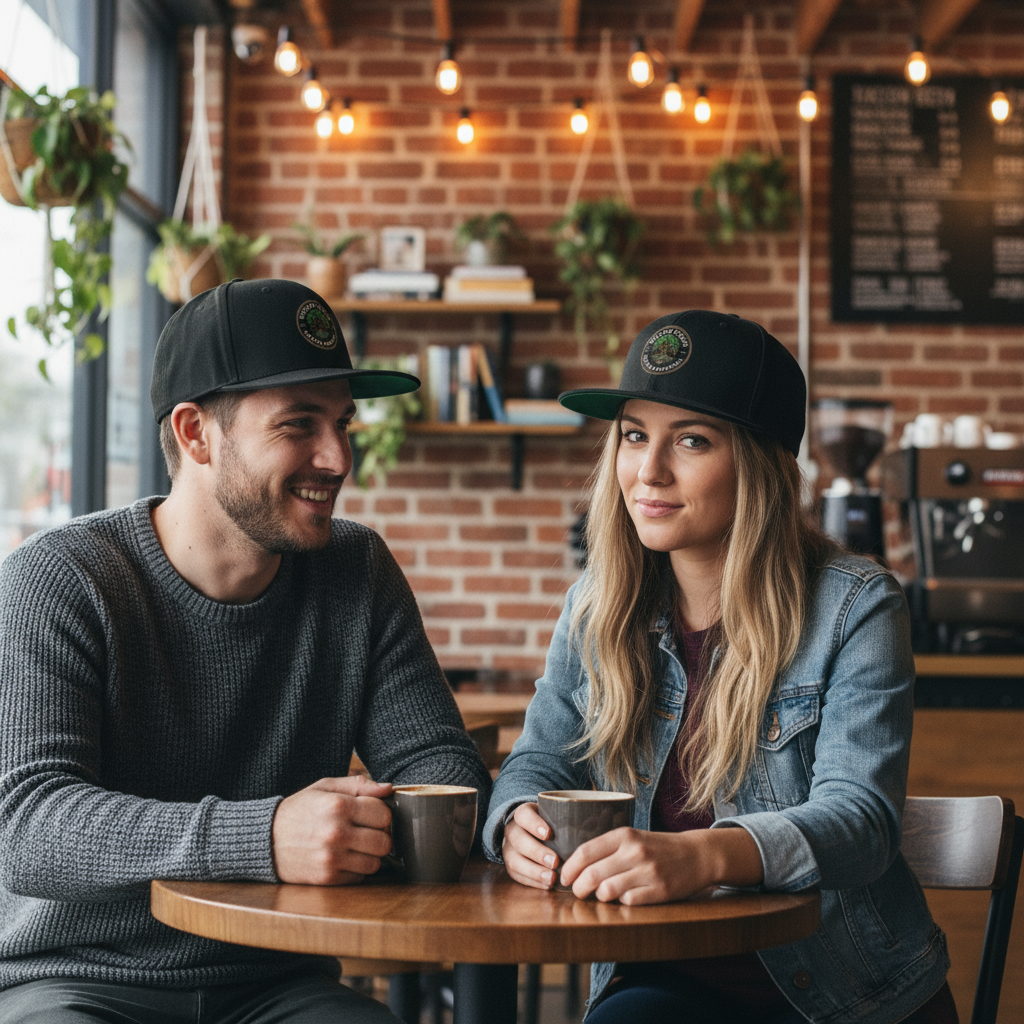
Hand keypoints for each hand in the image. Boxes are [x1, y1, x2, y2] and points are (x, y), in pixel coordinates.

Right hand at [272, 776, 392, 884]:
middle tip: (368, 832)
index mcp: (338, 806)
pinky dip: (356, 869)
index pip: (383, 814)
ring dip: (370, 855)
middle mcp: (336, 833)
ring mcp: (332, 858)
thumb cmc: (299, 810)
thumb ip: (358, 785)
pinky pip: (359, 877)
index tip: (371, 815)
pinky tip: (344, 858)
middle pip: (384, 841)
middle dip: (379, 836)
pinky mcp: (327, 877)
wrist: (266, 839)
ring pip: (375, 863)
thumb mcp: (324, 787)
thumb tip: (388, 789)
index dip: (381, 814)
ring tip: (356, 846)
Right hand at [502, 802, 559, 889]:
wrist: (532, 832)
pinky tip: (547, 885)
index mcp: (522, 814)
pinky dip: (532, 881)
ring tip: (551, 878)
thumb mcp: (553, 815)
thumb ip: (565, 820)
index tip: (549, 834)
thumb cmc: (550, 823)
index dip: (534, 824)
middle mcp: (512, 830)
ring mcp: (508, 849)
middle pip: (518, 840)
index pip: (523, 815)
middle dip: (536, 852)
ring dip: (533, 871)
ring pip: (514, 861)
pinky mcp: (510, 866)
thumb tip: (589, 826)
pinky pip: (517, 875)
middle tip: (555, 861)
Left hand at [560, 826, 763, 905]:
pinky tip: (624, 898)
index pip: (585, 852)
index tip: (564, 877)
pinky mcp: (660, 891)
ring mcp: (648, 872)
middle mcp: (635, 851)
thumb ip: (607, 848)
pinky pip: (628, 902)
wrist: (696, 855)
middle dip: (578, 888)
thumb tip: (574, 866)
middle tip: (578, 892)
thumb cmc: (657, 847)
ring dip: (599, 897)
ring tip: (601, 896)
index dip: (569, 868)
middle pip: (592, 875)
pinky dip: (621, 903)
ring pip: (607, 891)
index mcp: (624, 835)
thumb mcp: (632, 838)